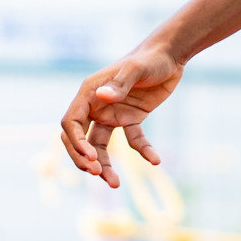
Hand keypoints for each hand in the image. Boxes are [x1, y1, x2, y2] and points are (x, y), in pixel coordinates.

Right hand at [59, 47, 182, 187]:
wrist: (170, 56)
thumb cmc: (149, 58)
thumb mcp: (136, 69)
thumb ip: (120, 83)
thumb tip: (103, 97)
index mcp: (90, 93)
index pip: (70, 124)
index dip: (76, 143)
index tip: (92, 158)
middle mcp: (96, 105)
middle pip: (79, 139)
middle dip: (84, 159)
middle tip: (98, 174)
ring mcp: (113, 114)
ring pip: (100, 146)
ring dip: (105, 165)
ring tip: (115, 184)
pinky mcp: (131, 119)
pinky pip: (132, 141)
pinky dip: (142, 151)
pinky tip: (155, 159)